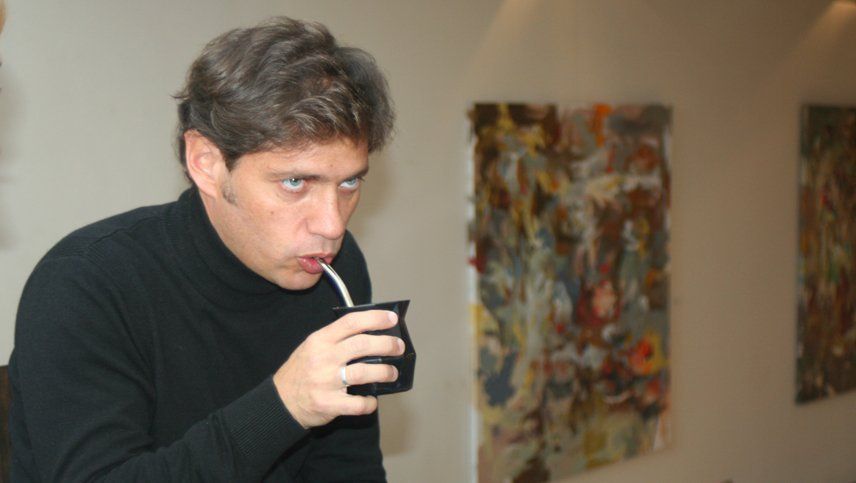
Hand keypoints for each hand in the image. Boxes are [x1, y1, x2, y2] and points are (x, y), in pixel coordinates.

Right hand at [273, 310, 404, 427]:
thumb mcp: (312, 346)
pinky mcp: (329, 404)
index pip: (351, 322)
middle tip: (399, 347)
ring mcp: (326, 382)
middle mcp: (323, 358)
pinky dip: (369, 403)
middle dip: (387, 344)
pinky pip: (357, 403)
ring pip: (364, 373)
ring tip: (392, 373)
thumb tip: (372, 332)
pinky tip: (372, 400)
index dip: (374, 318)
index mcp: (320, 340)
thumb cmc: (302, 371)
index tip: (392, 320)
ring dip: (385, 372)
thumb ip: (337, 339)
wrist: (280, 401)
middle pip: (362, 345)